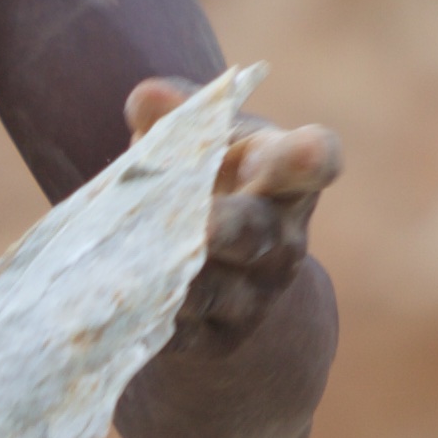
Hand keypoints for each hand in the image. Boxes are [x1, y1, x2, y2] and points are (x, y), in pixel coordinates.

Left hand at [128, 76, 342, 339]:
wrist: (217, 265)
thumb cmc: (210, 176)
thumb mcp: (202, 140)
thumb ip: (176, 113)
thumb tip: (148, 98)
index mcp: (286, 178)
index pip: (315, 163)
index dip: (311, 159)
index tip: (308, 151)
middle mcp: (281, 240)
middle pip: (257, 234)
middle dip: (228, 228)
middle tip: (203, 225)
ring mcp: (253, 295)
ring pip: (213, 290)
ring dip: (178, 277)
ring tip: (141, 264)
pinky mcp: (216, 339)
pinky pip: (182, 331)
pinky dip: (152, 316)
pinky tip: (122, 303)